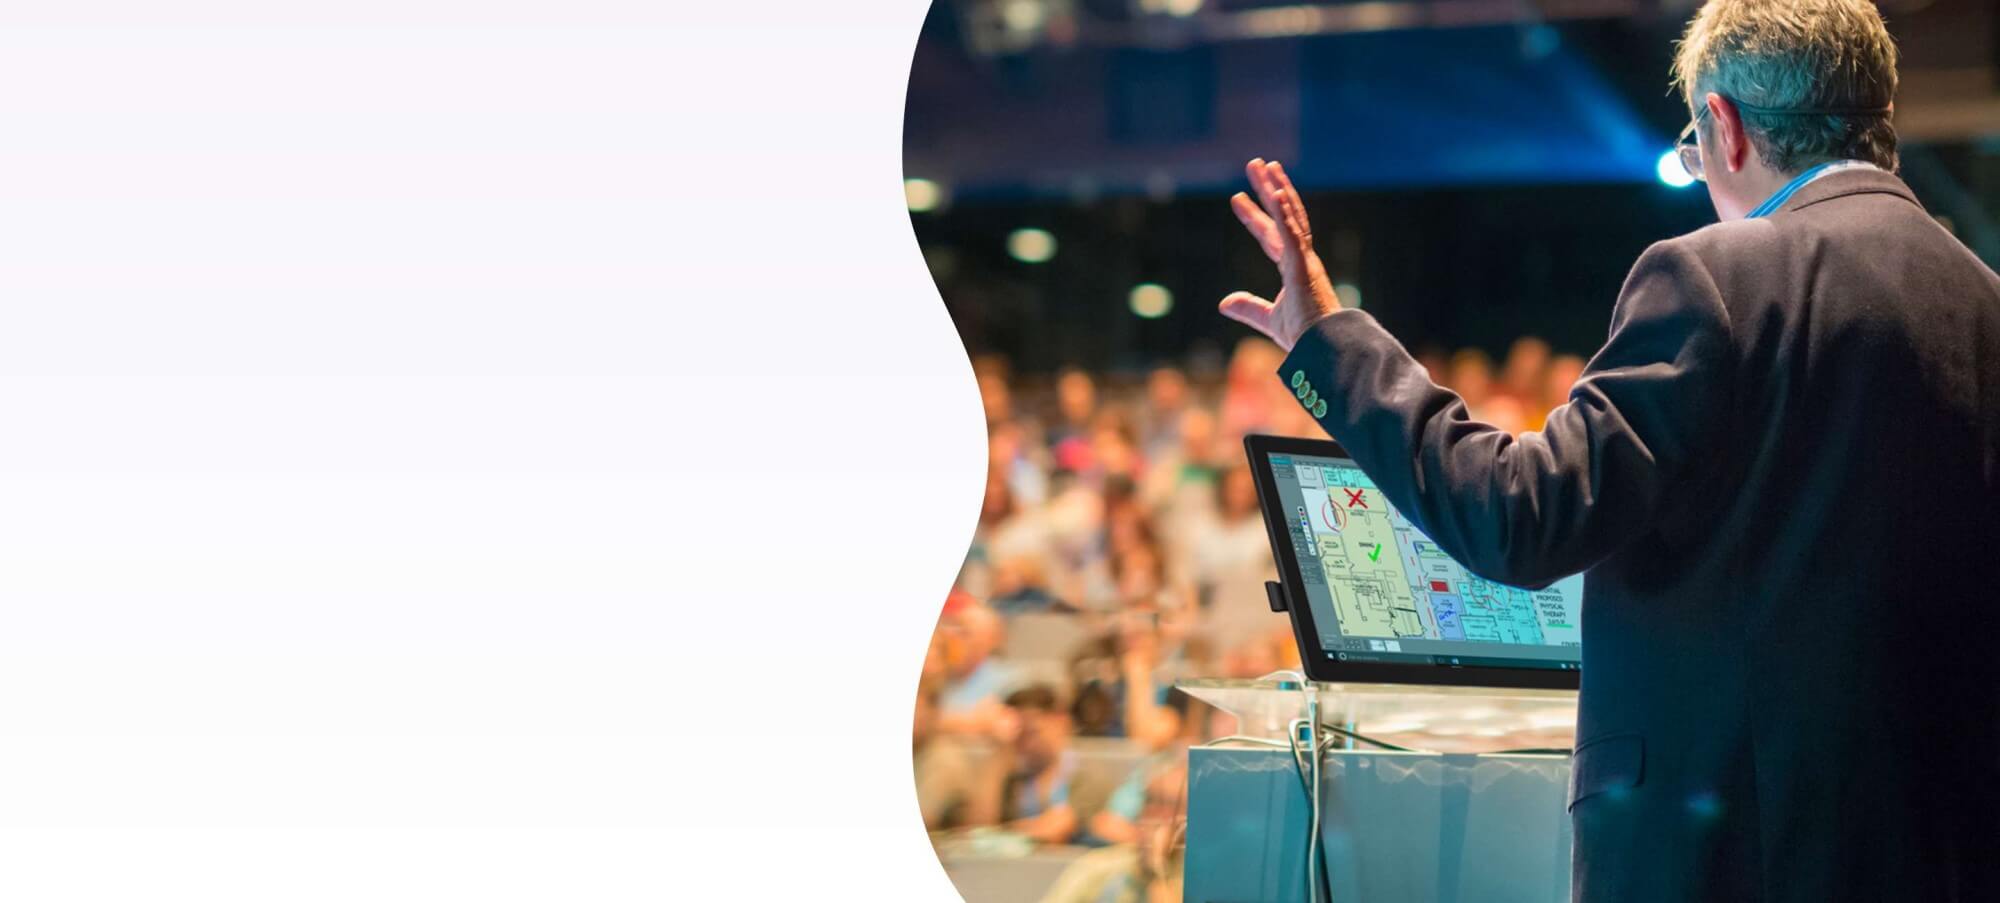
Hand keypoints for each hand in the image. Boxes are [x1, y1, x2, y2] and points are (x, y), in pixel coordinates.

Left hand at [1219, 158, 1341, 349]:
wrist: (1323, 349)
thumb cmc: (1304, 336)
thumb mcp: (1268, 319)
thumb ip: (1248, 308)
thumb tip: (1224, 302)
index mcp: (1294, 268)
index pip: (1270, 234)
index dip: (1253, 216)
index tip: (1236, 198)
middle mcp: (1301, 258)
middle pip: (1282, 214)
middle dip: (1267, 189)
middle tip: (1255, 164)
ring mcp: (1304, 260)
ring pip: (1290, 216)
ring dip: (1276, 188)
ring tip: (1264, 165)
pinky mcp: (1304, 267)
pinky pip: (1293, 235)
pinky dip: (1284, 214)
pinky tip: (1275, 193)